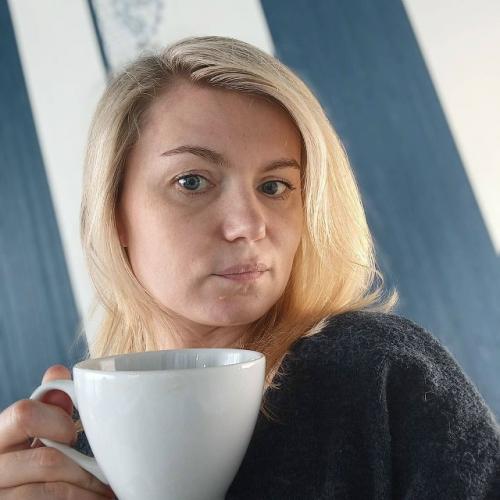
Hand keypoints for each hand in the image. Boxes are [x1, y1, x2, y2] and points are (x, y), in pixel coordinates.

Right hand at [0, 364, 114, 497]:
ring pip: (53, 490)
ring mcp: (1, 496)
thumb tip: (58, 371)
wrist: (21, 497)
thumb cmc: (30, 465)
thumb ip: (46, 406)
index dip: (57, 420)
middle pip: (47, 459)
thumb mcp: (33, 434)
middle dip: (83, 467)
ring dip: (87, 492)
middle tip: (103, 473)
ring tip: (106, 493)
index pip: (23, 414)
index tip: (73, 433)